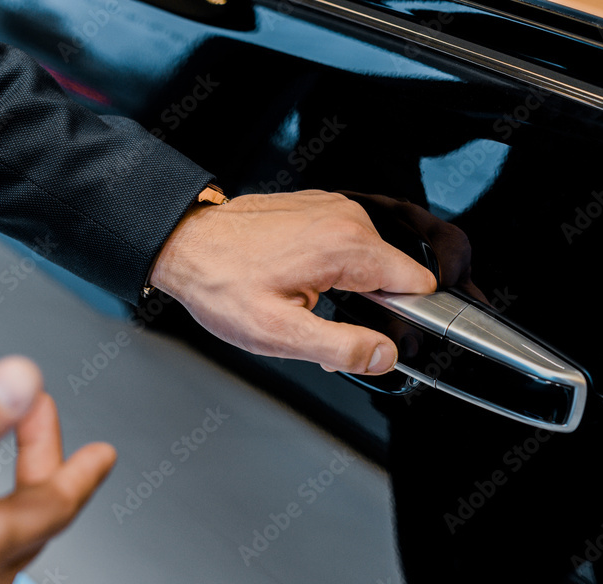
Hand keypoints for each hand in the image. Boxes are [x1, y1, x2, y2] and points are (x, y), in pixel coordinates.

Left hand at [151, 190, 436, 373]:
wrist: (184, 245)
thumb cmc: (221, 284)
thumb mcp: (280, 333)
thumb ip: (341, 346)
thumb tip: (385, 355)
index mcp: (347, 246)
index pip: (418, 283)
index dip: (404, 316)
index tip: (376, 334)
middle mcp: (345, 218)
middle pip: (393, 274)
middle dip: (369, 309)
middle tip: (318, 326)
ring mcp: (331, 208)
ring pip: (369, 262)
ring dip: (347, 291)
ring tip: (301, 305)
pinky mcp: (316, 208)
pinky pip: (345, 245)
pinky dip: (331, 269)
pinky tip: (296, 283)